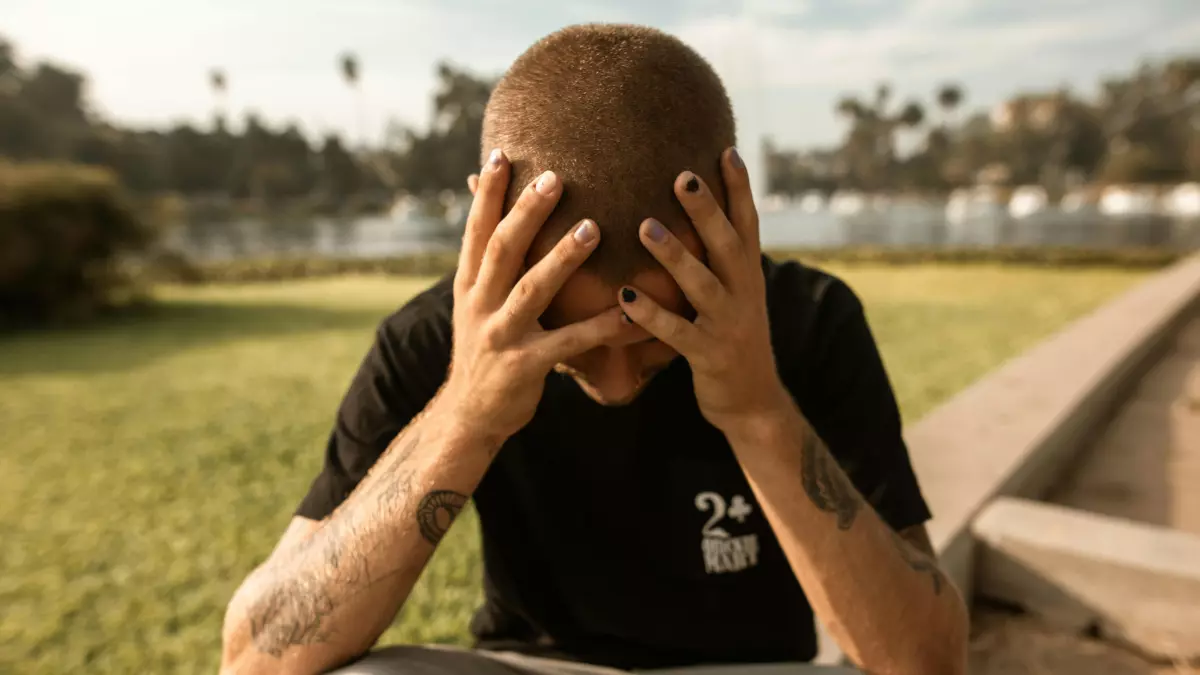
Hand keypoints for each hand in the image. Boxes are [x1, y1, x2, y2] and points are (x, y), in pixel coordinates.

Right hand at [443, 150, 627, 441]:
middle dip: (527, 212)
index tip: (500, 155)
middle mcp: (479, 305)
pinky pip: (566, 344)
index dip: (486, 194)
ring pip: (532, 290)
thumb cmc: (484, 351)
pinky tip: (627, 312)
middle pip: (502, 249)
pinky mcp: (523, 367)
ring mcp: (500, 336)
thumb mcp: (475, 304)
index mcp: (469, 285)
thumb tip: (483, 215)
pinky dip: (597, 327)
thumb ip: (486, 264)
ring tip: (594, 228)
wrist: (469, 416)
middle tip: (555, 177)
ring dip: (562, 258)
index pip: (476, 230)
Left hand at [617, 148, 789, 434]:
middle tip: (682, 176)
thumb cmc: (731, 338)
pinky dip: (650, 314)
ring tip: (644, 227)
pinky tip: (624, 296)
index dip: (739, 187)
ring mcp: (728, 325)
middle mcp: (744, 293)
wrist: (753, 403)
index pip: (747, 222)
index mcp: (749, 274)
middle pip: (726, 244)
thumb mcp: (734, 293)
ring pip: (701, 284)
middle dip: (706, 209)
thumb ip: (718, 258)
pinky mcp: (709, 355)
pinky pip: (676, 332)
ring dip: (673, 255)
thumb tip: (699, 213)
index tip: (726, 149)